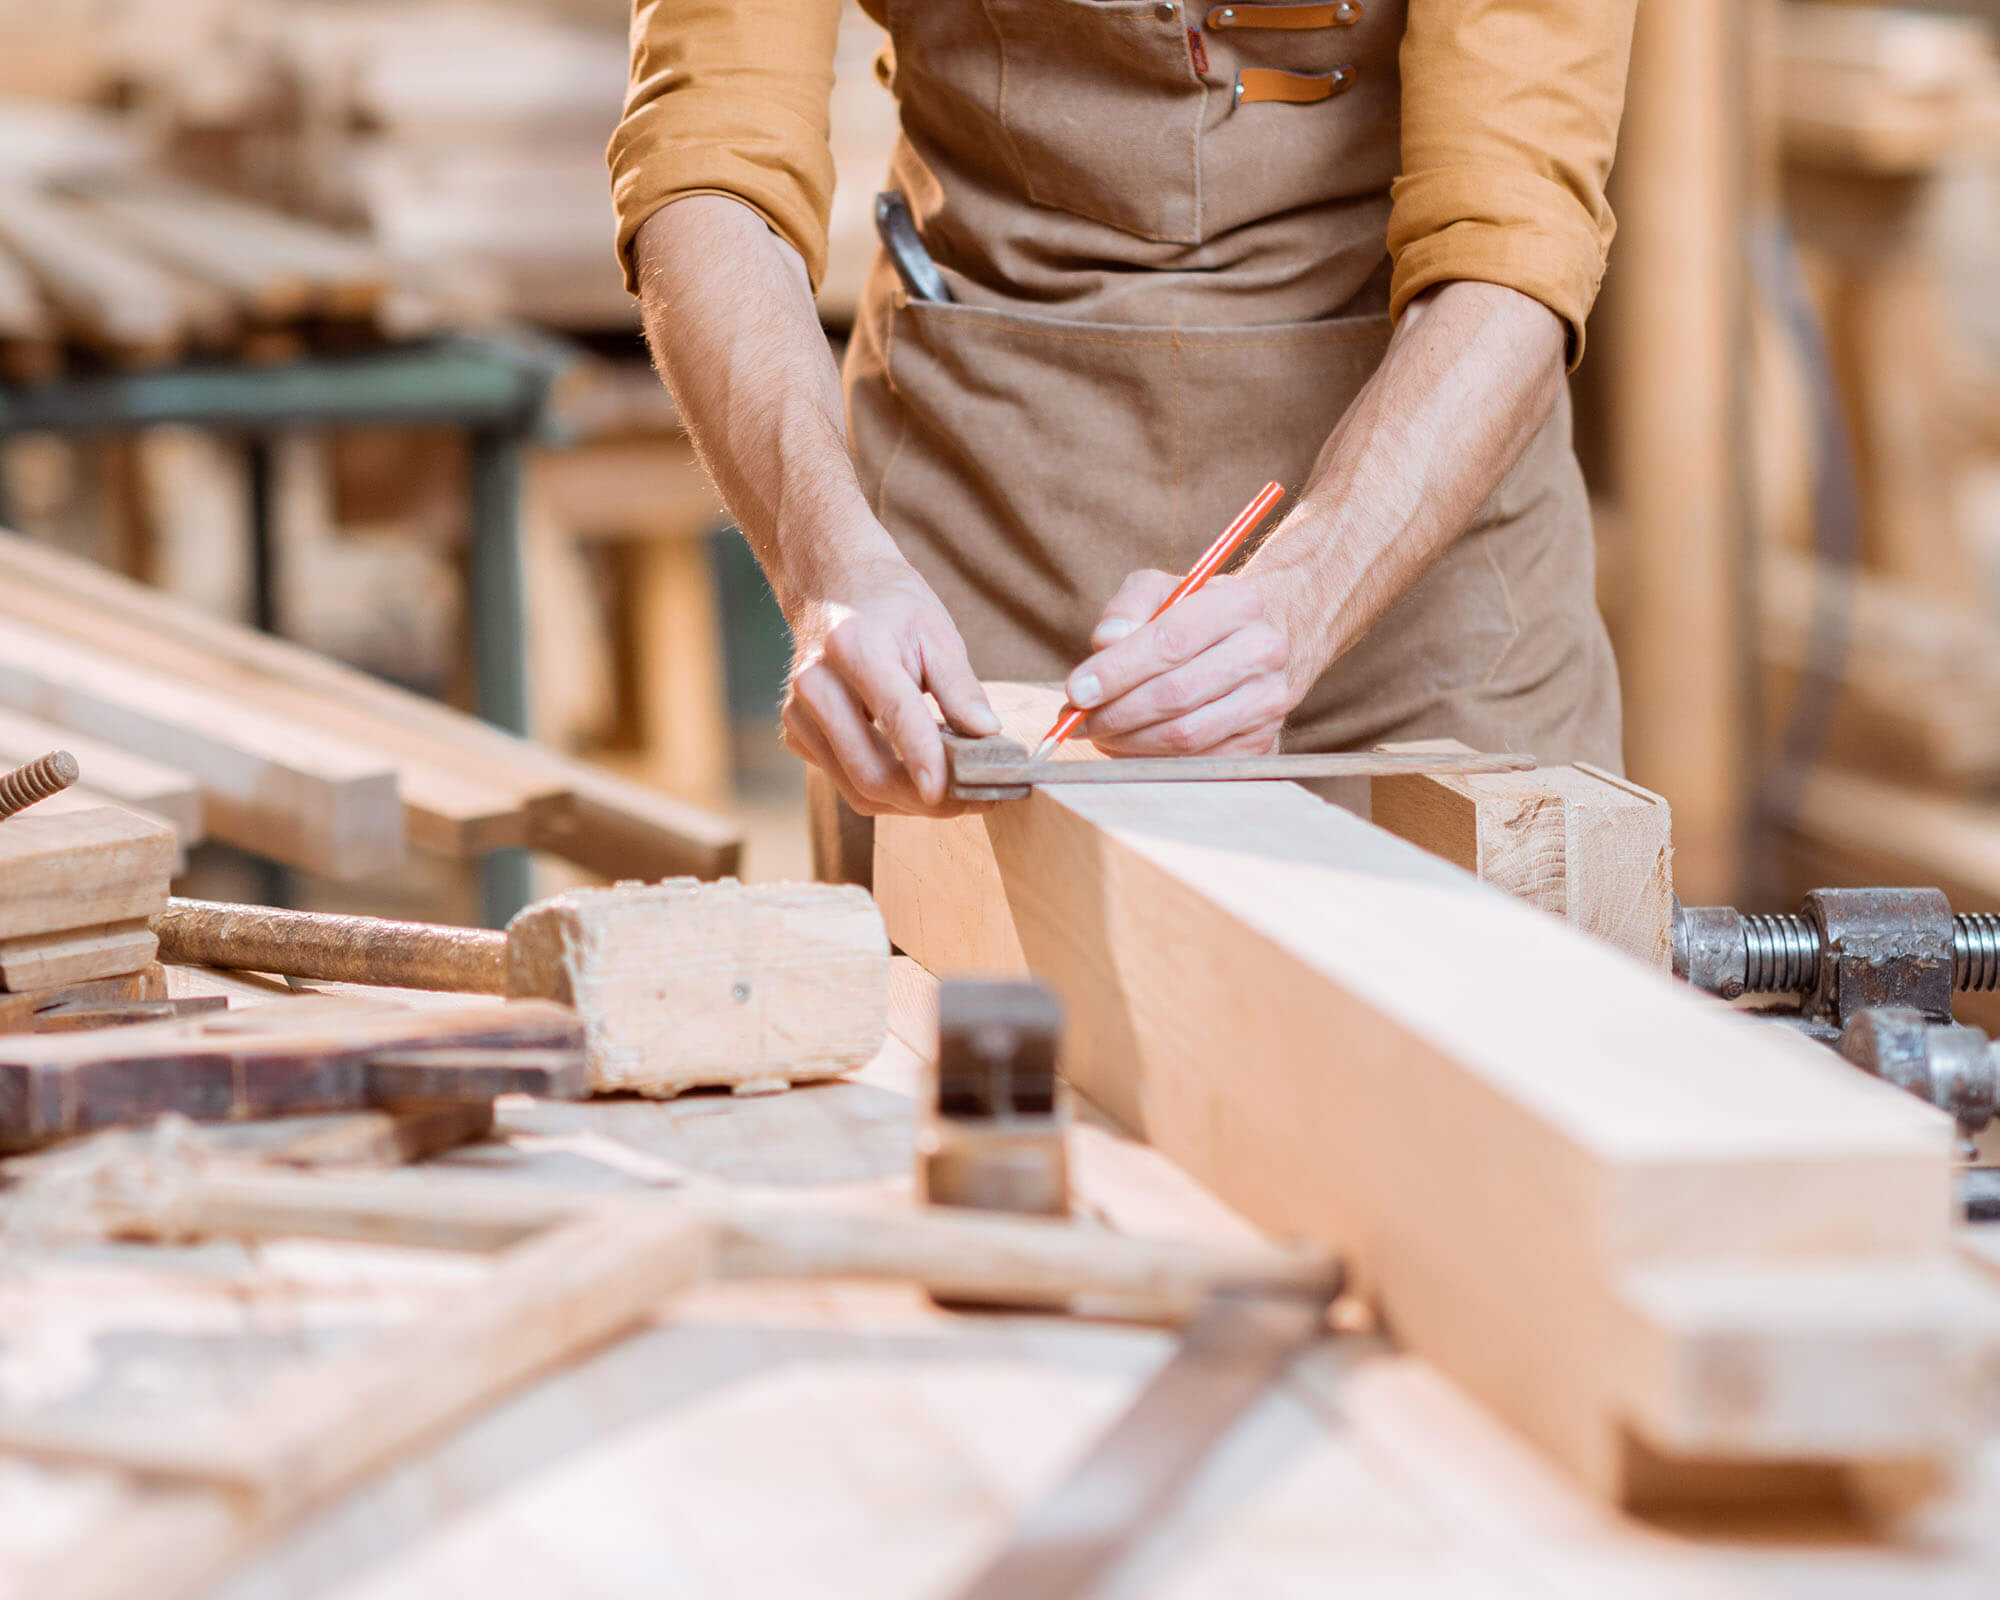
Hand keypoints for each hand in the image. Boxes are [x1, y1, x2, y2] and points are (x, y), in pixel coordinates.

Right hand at [781, 553, 1000, 816]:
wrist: (832, 586)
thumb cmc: (890, 606)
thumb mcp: (936, 632)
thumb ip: (960, 686)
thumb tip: (987, 733)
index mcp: (855, 648)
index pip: (896, 715)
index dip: (925, 761)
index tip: (953, 795)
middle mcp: (817, 684)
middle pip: (870, 771)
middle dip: (925, 801)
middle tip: (972, 801)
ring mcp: (798, 713)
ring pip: (857, 789)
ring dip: (908, 803)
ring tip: (951, 793)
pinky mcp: (796, 733)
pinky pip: (845, 782)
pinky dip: (884, 791)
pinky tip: (912, 773)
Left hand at [1065, 570, 1297, 756]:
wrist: (1249, 646)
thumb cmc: (1191, 617)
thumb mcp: (1160, 593)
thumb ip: (1128, 607)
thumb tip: (1107, 641)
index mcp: (1239, 603)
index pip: (1170, 642)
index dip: (1117, 671)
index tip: (1077, 690)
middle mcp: (1264, 651)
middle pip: (1176, 694)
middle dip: (1116, 712)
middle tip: (1078, 720)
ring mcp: (1268, 700)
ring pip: (1185, 734)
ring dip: (1129, 741)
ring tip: (1098, 732)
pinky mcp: (1264, 740)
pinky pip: (1197, 761)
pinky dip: (1152, 759)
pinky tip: (1127, 746)